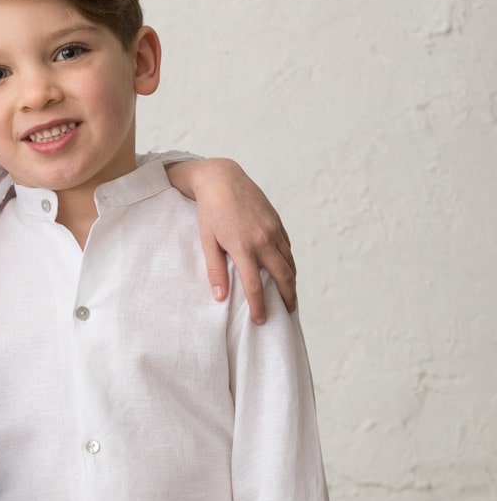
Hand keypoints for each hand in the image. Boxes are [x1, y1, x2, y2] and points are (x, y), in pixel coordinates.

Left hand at [167, 158, 296, 323]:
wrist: (223, 179)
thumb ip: (215, 270)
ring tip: (291, 295)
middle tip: (288, 312)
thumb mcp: (208, 242)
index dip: (259, 307)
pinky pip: (287, 247)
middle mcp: (263, 240)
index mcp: (243, 248)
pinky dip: (290, 262)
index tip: (261, 320)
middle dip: (287, 297)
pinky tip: (287, 270)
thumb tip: (220, 297)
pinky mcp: (277, 222)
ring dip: (292, 281)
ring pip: (289, 261)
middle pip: (282, 276)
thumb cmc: (210, 212)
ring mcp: (273, 230)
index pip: (255, 286)